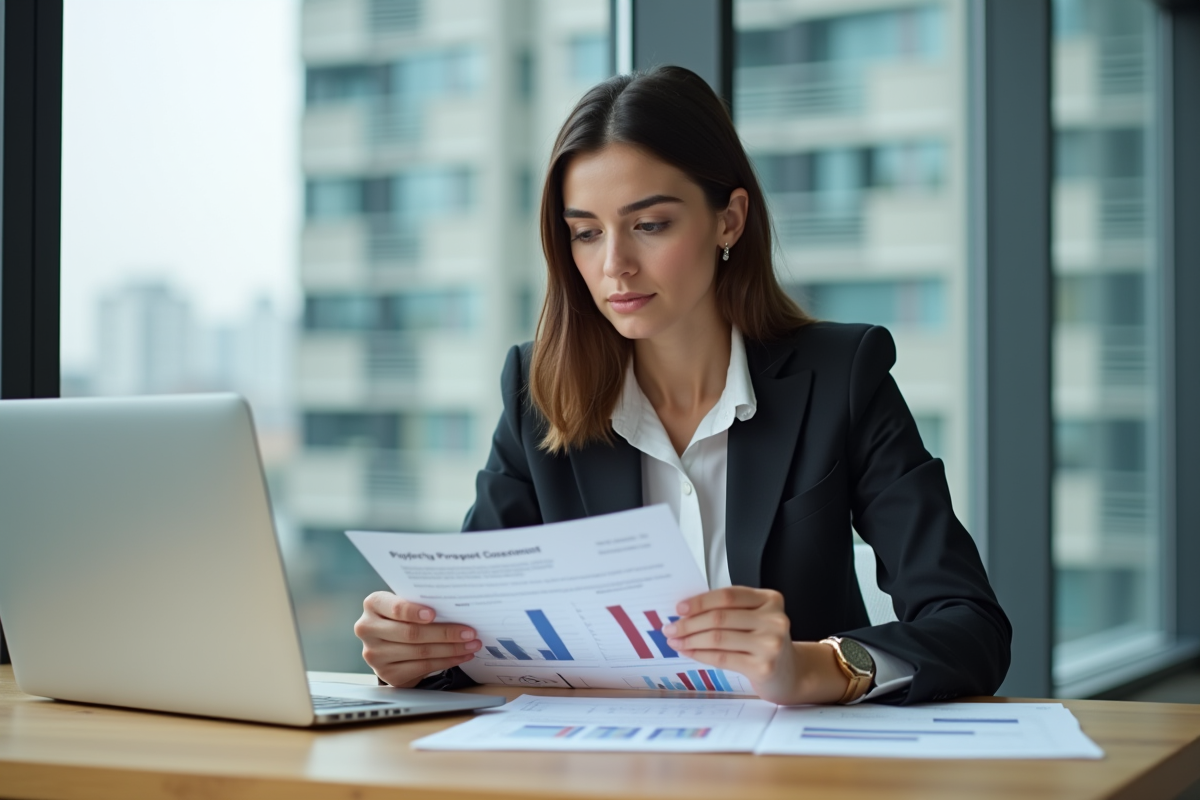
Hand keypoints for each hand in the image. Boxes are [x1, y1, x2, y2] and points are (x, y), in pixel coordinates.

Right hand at [353, 592, 480, 686]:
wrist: (389, 642)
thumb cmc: (403, 616)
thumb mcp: (406, 603)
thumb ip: (420, 602)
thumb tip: (456, 606)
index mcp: (373, 605)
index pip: (394, 608)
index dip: (413, 611)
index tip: (434, 614)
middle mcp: (368, 629)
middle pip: (411, 633)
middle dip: (445, 633)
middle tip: (470, 631)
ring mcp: (376, 655)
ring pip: (420, 652)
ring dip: (451, 649)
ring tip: (472, 644)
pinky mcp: (388, 674)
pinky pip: (423, 667)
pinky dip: (446, 661)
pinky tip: (461, 655)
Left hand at [663, 586, 849, 704]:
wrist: (791, 674)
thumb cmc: (766, 642)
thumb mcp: (756, 618)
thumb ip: (730, 610)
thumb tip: (686, 611)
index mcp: (771, 599)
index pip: (729, 596)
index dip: (700, 601)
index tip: (680, 607)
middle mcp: (774, 619)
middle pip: (720, 617)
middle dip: (689, 623)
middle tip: (671, 627)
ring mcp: (770, 643)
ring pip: (718, 638)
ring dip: (690, 639)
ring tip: (675, 640)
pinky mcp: (763, 666)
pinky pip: (722, 658)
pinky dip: (700, 654)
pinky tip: (688, 652)